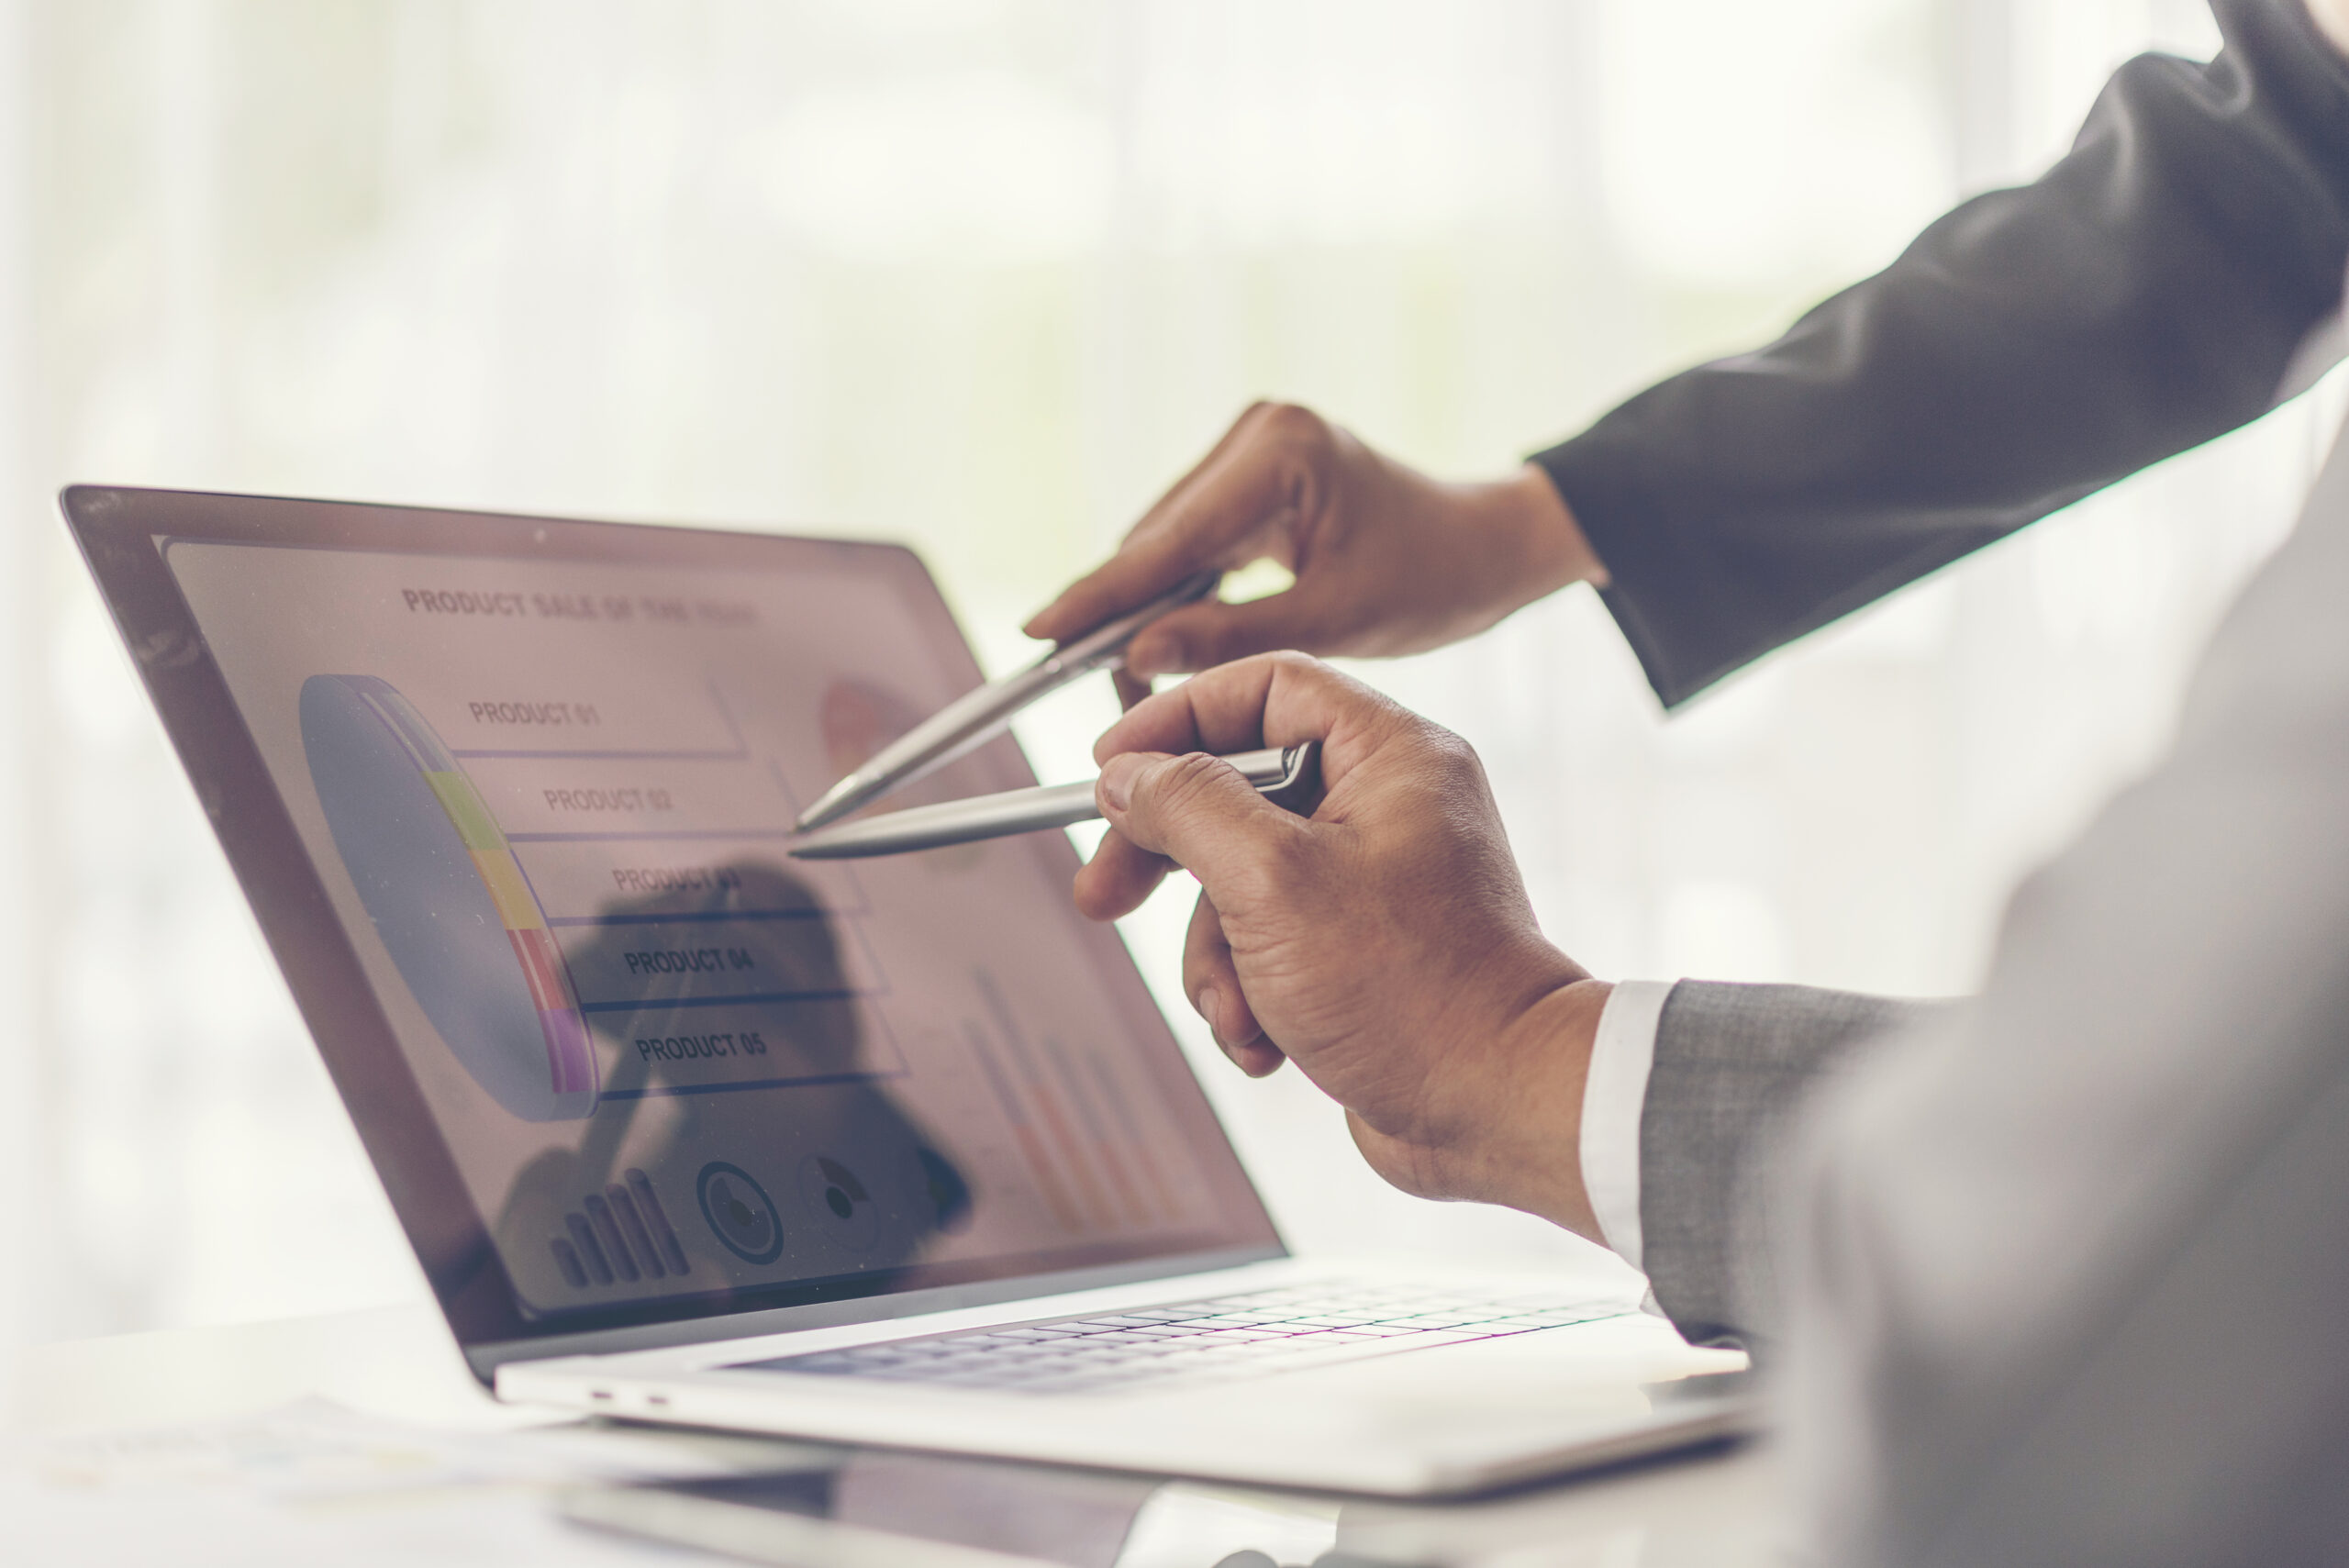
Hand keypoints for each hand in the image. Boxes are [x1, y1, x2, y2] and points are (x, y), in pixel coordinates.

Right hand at [1024, 403, 1605, 687]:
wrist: (1484, 546)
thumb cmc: (1434, 579)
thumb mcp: (1336, 620)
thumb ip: (1231, 636)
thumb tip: (1138, 655)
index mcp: (1282, 451)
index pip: (1170, 539)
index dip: (1101, 594)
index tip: (1039, 633)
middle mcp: (1259, 433)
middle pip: (1159, 537)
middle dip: (1122, 613)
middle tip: (1083, 687)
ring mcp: (1252, 446)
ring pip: (1168, 542)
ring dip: (1145, 607)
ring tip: (1124, 681)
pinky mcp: (1251, 471)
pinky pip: (1194, 540)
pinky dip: (1176, 591)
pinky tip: (1157, 642)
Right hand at [1078, 652, 1610, 1236]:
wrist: (1497, 1106)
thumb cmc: (1412, 989)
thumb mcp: (1271, 881)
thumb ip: (1187, 808)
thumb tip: (1127, 774)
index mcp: (1389, 755)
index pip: (1262, 689)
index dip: (1174, 719)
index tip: (1106, 767)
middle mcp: (1387, 804)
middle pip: (1235, 791)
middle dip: (1166, 858)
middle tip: (1103, 896)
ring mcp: (1375, 879)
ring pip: (1241, 884)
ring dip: (1216, 957)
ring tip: (1238, 1010)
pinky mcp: (1362, 949)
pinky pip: (1270, 946)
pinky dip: (1251, 995)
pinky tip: (1266, 1043)